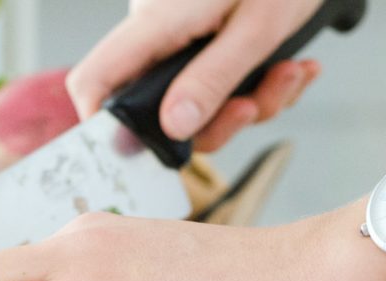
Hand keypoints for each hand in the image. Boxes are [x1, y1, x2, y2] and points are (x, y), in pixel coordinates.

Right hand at [66, 0, 322, 150]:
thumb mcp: (259, 26)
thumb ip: (213, 78)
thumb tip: (173, 128)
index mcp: (155, 22)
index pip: (95, 80)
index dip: (100, 123)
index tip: (136, 152)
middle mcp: (158, 34)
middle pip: (156, 108)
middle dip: (215, 122)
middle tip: (255, 106)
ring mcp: (179, 39)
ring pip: (195, 103)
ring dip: (250, 103)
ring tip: (290, 73)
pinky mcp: (204, 41)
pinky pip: (217, 84)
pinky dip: (258, 86)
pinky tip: (290, 66)